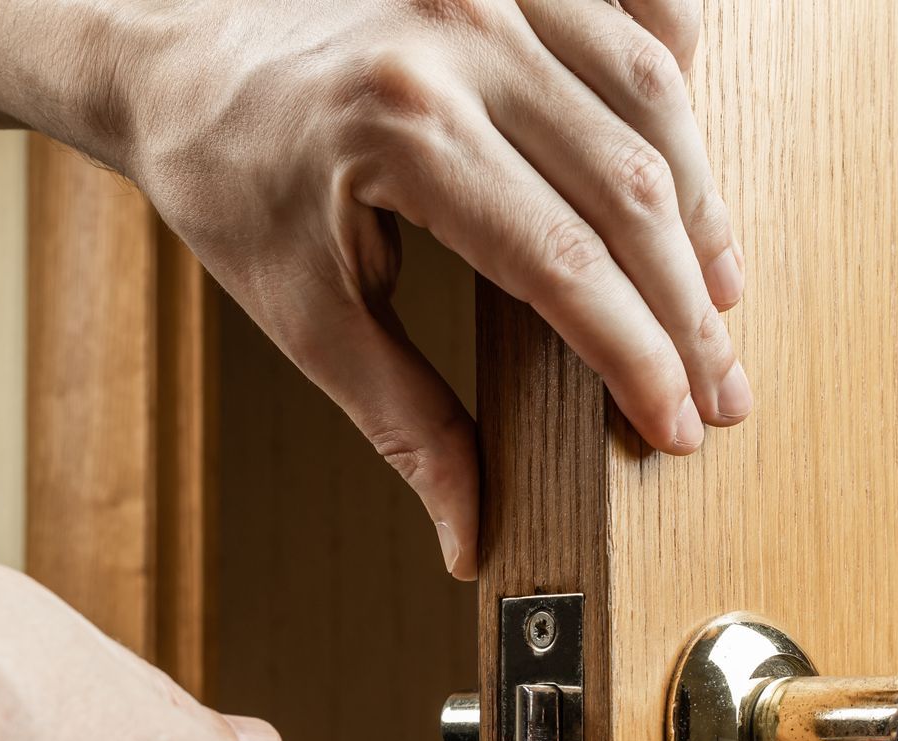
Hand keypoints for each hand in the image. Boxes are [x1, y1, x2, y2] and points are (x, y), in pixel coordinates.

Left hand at [91, 0, 750, 577]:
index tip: (677, 423)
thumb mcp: (303, 316)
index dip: (639, 355)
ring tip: (720, 301)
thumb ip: (403, 423)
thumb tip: (468, 531)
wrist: (177, 61)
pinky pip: (633, 10)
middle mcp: (459, 38)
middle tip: (719, 389)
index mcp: (403, 129)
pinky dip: (676, 83)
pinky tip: (689, 162)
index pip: (567, 261)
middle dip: (689, 307)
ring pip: (652, 94)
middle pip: (629, 185)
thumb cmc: (229, 180)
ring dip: (702, 208)